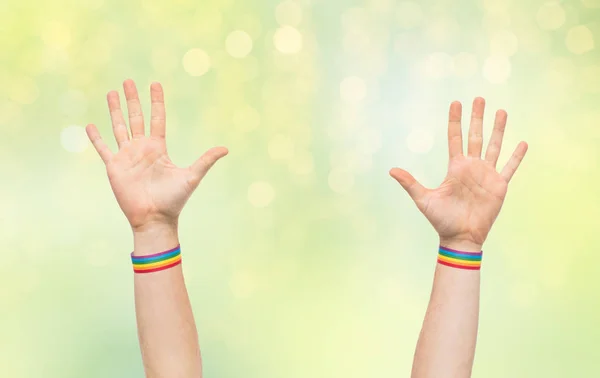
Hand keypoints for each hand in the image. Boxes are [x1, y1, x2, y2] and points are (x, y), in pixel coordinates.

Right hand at [86, 79, 227, 231]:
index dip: (156, 101)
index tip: (155, 84)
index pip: (157, 118)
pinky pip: (103, 149)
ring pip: (119, 127)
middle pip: (136, 117)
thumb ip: (206, 161)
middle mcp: (142, 148)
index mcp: (159, 148)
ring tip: (111, 92)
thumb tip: (226, 149)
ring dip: (115, 110)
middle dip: (132, 99)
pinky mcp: (114, 167)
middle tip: (128, 80)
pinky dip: (96, 138)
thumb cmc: (174, 200)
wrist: (155, 219)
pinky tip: (90, 125)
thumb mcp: (192, 177)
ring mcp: (127, 157)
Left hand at [390, 98, 526, 250]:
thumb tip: (391, 170)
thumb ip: (410, 183)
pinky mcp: (499, 186)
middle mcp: (472, 167)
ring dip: (498, 129)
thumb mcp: (423, 199)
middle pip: (475, 136)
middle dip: (477, 117)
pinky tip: (522, 142)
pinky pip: (509, 168)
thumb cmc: (441, 220)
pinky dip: (516, 156)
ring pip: (494, 146)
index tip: (455, 102)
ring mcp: (486, 175)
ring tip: (501, 111)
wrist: (460, 237)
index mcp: (455, 167)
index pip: (455, 137)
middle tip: (479, 98)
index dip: (455, 120)